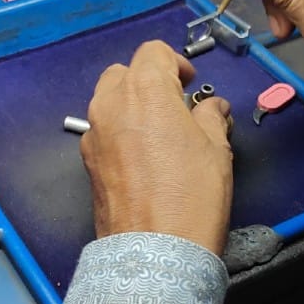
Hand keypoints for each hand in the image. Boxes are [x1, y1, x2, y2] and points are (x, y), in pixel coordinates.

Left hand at [81, 41, 233, 254]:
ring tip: (161, 133)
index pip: (153, 52)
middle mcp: (111, 105)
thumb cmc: (189, 199)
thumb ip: (211, 118)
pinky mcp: (88, 161)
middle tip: (176, 105)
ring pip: (109, 101)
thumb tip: (212, 109)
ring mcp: (94, 134)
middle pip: (125, 73)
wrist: (155, 252)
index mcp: (144, 91)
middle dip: (149, 82)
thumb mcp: (216, 150)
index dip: (175, 63)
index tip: (189, 83)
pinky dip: (121, 132)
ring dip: (132, 106)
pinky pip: (103, 131)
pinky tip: (145, 157)